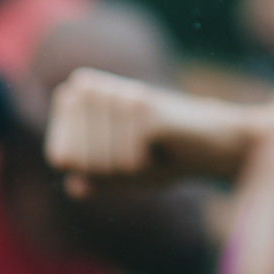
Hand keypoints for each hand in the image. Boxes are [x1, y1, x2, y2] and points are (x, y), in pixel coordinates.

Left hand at [45, 67, 255, 191]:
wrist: (214, 143)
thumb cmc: (166, 157)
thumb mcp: (124, 175)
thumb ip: (94, 180)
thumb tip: (72, 184)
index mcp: (81, 96)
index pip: (60, 154)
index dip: (89, 171)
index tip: (120, 159)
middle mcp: (94, 89)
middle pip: (78, 159)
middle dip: (109, 172)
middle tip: (140, 154)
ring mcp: (117, 95)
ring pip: (100, 161)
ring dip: (128, 169)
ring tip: (152, 149)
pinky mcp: (141, 106)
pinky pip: (125, 161)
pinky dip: (144, 167)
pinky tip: (163, 148)